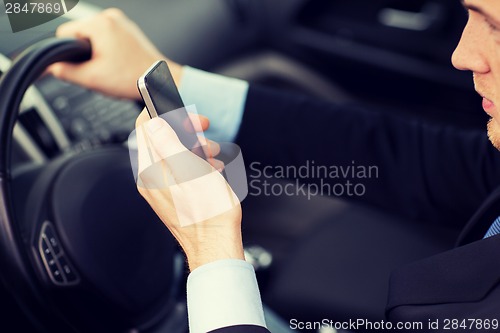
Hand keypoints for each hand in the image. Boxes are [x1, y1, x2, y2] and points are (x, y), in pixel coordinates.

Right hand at [48, 8, 182, 99]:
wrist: (157, 81)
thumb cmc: (132, 78)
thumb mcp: (92, 78)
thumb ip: (65, 72)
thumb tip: (52, 68)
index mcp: (101, 24)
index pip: (65, 33)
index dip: (67, 53)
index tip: (79, 65)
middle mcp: (111, 18)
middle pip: (80, 34)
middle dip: (84, 53)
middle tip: (99, 69)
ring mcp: (122, 23)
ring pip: (94, 37)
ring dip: (96, 53)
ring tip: (111, 67)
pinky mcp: (129, 30)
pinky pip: (108, 38)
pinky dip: (108, 51)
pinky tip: (117, 63)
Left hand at [135, 110, 244, 270]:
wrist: (216, 244)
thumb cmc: (208, 212)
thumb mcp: (190, 170)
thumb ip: (168, 144)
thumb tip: (153, 122)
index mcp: (150, 170)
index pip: (144, 128)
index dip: (164, 113)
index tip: (185, 114)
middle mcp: (151, 179)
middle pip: (159, 139)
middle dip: (184, 129)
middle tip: (203, 130)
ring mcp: (161, 188)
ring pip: (172, 153)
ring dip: (193, 146)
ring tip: (212, 153)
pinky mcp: (173, 195)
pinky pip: (179, 169)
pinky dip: (195, 162)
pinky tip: (210, 168)